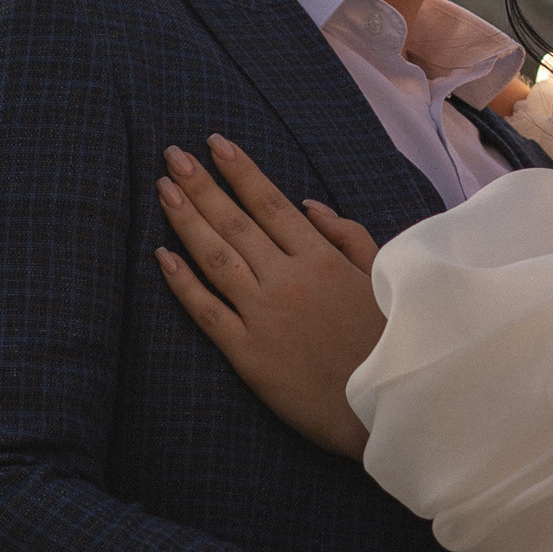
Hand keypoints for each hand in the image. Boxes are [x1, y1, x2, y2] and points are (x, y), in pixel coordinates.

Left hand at [156, 137, 380, 457]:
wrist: (387, 407)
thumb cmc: (390, 341)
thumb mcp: (381, 277)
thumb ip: (348, 236)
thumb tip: (308, 204)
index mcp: (321, 257)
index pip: (270, 203)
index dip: (240, 171)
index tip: (214, 144)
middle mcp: (287, 279)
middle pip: (235, 222)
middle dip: (201, 185)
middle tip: (172, 155)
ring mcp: (264, 316)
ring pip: (215, 258)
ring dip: (186, 220)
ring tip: (163, 190)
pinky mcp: (249, 355)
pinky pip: (207, 312)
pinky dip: (182, 282)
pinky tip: (162, 256)